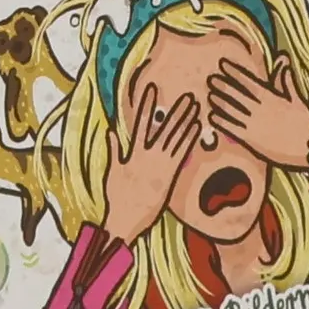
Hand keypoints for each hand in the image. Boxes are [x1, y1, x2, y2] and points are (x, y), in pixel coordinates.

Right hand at [103, 84, 198, 242]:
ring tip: (196, 106)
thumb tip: (111, 132)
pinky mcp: (170, 175)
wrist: (126, 219)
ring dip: (186, 121)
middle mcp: (148, 155)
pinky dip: (189, 139)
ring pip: (176, 138)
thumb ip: (114, 151)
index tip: (152, 89)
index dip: (147, 104)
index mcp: (134, 152)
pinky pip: (182, 153)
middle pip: (164, 128)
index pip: (140, 122)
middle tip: (187, 95)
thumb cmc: (118, 197)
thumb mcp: (113, 172)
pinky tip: (197, 128)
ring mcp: (160, 165)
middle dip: (176, 111)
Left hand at [206, 56, 308, 168]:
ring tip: (210, 95)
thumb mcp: (296, 98)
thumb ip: (285, 79)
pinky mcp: (250, 139)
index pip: (247, 80)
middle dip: (221, 85)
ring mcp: (253, 123)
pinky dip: (220, 121)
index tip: (223, 64)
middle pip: (234, 93)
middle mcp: (258, 108)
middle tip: (211, 79)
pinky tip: (212, 116)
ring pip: (230, 109)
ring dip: (218, 101)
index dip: (234, 71)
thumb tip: (282, 58)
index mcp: (270, 97)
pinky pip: (230, 128)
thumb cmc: (305, 121)